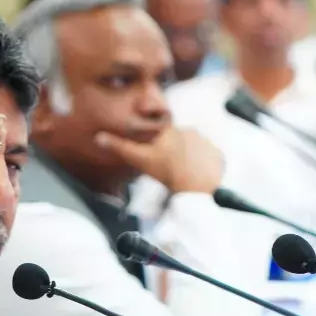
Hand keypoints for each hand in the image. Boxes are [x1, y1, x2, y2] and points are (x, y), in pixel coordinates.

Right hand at [94, 126, 223, 195]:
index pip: (157, 129)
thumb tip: (98, 137)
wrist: (199, 186)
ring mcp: (204, 141)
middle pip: (174, 139)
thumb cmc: (167, 172)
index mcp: (168, 130)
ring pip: (191, 148)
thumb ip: (120, 147)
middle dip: (169, 150)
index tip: (152, 152)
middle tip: (165, 168)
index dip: (153, 140)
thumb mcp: (140, 159)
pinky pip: (207, 157)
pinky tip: (195, 176)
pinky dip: (201, 164)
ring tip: (180, 175)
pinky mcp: (217, 154)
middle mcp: (187, 130)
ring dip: (186, 157)